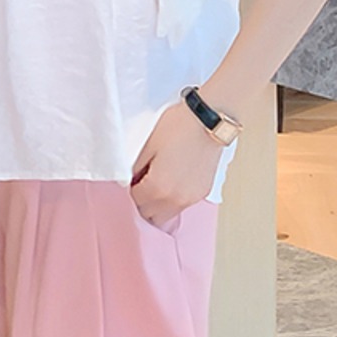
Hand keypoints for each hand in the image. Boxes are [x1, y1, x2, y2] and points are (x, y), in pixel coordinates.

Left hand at [129, 99, 222, 225]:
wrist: (208, 121)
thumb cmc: (177, 128)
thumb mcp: (146, 145)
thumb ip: (134, 169)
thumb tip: (128, 181)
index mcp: (158, 188)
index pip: (134, 204)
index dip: (128, 192)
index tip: (128, 181)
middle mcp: (176, 200)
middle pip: (150, 215)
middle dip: (141, 202)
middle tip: (138, 182)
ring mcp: (191, 198)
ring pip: (166, 214)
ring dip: (157, 204)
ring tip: (154, 181)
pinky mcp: (202, 192)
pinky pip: (180, 205)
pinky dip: (171, 200)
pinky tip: (169, 180)